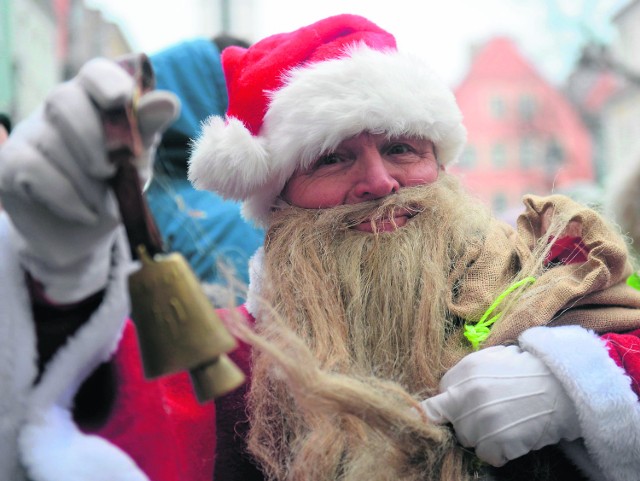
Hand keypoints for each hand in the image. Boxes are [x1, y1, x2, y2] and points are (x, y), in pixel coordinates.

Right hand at [0, 58, 177, 302]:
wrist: (82, 237)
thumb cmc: (114, 189)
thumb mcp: (138, 162)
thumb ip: (147, 131)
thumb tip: (168, 101)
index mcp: (95, 102)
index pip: (96, 73)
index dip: (108, 81)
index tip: (122, 99)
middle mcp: (58, 110)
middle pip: (64, 98)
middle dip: (93, 138)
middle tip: (111, 171)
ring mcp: (30, 134)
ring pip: (49, 139)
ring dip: (85, 179)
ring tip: (102, 203)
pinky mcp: (9, 165)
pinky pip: (31, 169)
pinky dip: (65, 196)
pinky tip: (84, 214)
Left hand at [421, 345, 580, 466]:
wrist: (564, 387)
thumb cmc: (530, 371)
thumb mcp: (493, 359)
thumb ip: (466, 374)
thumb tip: (446, 392)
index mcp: (465, 372)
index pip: (437, 399)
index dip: (452, 405)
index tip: (461, 408)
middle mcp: (467, 395)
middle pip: (452, 421)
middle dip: (467, 421)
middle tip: (493, 414)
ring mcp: (481, 420)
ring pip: (467, 440)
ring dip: (483, 436)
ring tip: (506, 423)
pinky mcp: (496, 442)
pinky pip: (487, 455)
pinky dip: (500, 451)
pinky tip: (515, 436)